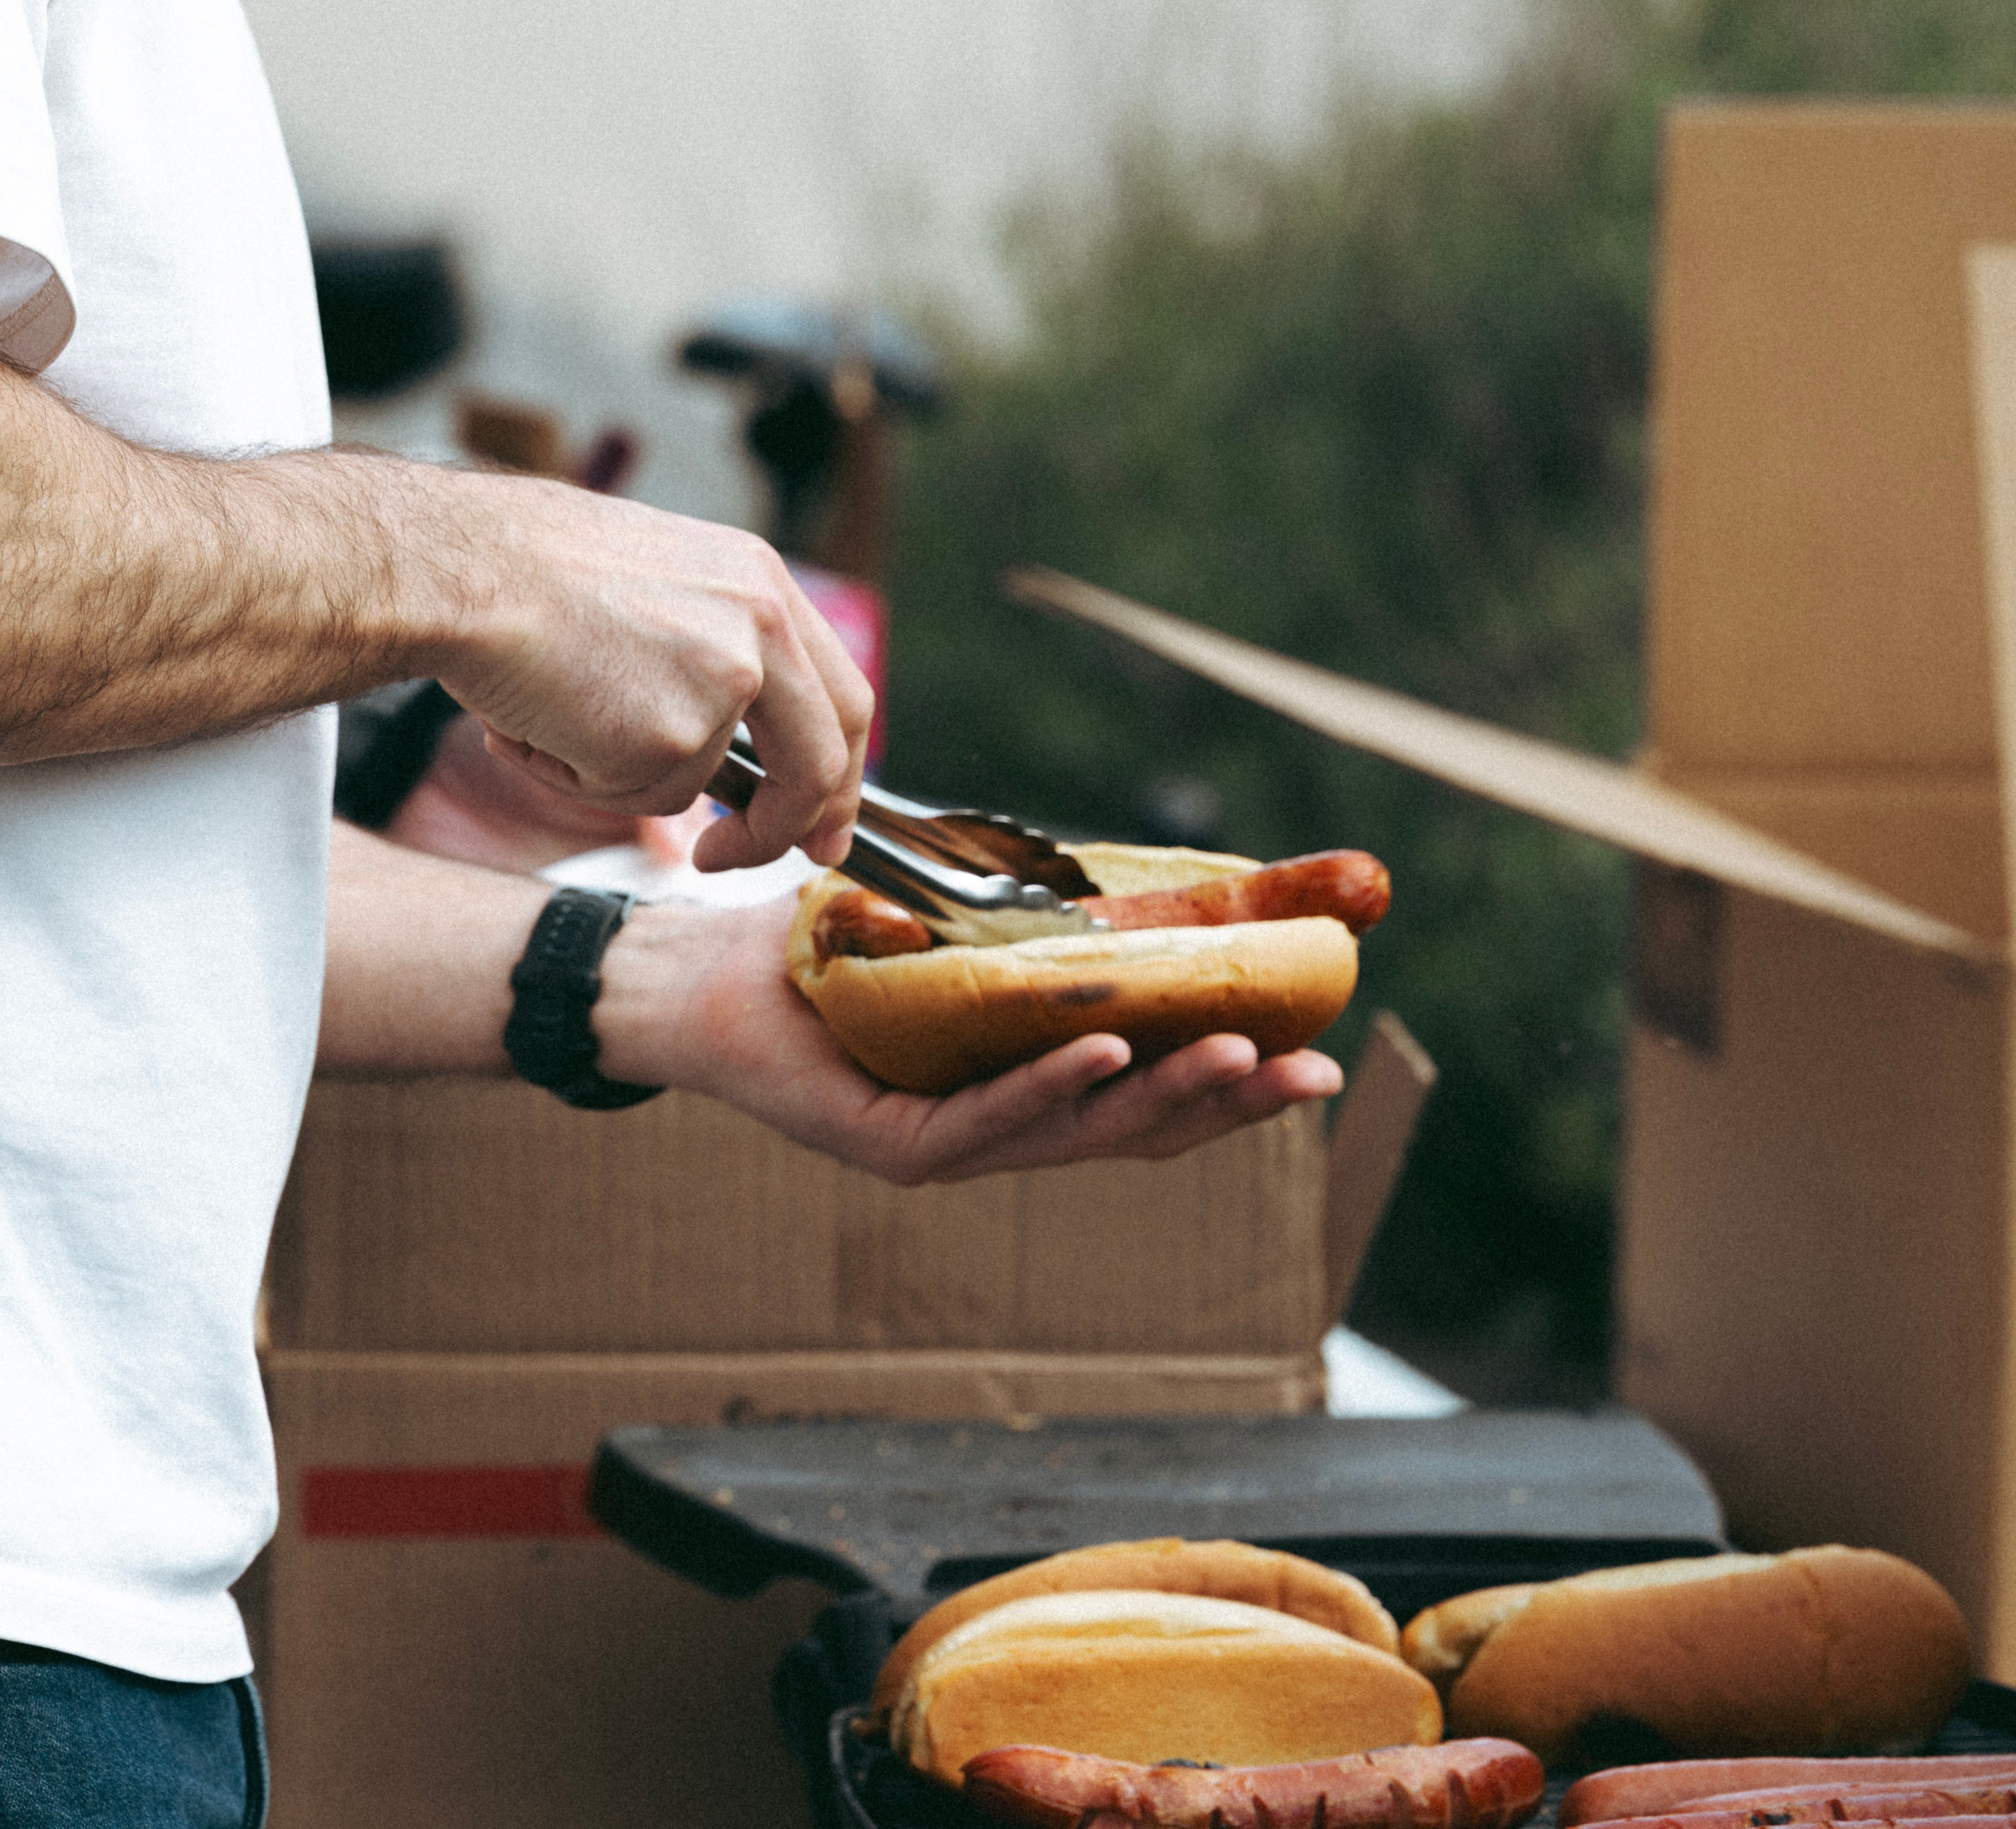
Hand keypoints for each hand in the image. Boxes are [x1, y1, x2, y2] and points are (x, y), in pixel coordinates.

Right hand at [429, 483, 869, 869]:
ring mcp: (724, 681)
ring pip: (693, 782)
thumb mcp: (658, 588)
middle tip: (741, 854)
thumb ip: (713, 653)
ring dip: (619, 777)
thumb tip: (730, 754)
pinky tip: (539, 723)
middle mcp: (761, 625)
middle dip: (793, 824)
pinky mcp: (673, 736)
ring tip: (555, 713)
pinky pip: (635, 797)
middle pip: (822, 756)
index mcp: (761, 581)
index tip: (821, 822)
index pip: (841, 695)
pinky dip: (580, 780)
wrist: (463, 566)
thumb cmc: (532, 573)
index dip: (838, 771)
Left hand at [592, 895, 1344, 1183]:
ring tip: (1238, 1054)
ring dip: (1162, 1091)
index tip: (1313, 1048)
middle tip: (1314, 1072)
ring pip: (1076, 1132)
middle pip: (1135, 1128)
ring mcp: (946, 1145)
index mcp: (1024, 1083)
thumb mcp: (961, 922)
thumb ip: (1040, 921)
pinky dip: (1050, 1084)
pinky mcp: (890, 1143)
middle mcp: (996, 1127)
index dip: (1231, 1079)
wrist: (701, 970)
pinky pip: (984, 1122)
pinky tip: (1105, 1050)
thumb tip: (1143, 870)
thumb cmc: (828, 941)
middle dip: (1231, 1101)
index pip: (1147, 1093)